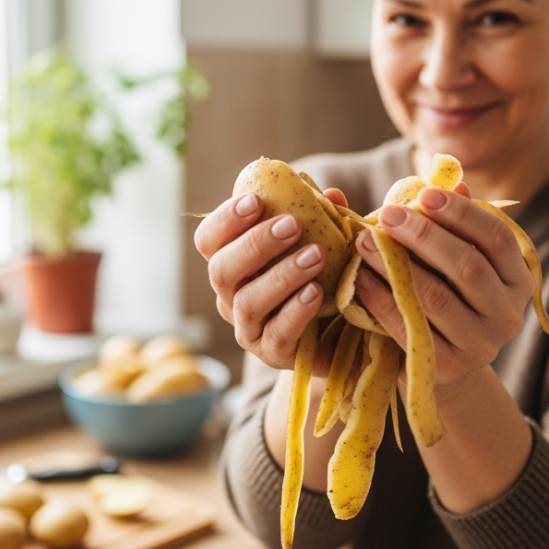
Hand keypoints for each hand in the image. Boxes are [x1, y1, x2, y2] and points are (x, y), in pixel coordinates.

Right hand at [193, 189, 349, 370]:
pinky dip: (296, 311)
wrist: (340, 333)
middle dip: (254, 244)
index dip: (224, 220)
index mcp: (233, 264)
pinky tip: (316, 291)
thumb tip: (333, 195)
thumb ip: (324, 220)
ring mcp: (248, 328)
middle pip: (221, 270)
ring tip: (316, 256)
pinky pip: (277, 334)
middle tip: (292, 225)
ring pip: (248, 302)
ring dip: (281, 275)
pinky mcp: (272, 354)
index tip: (255, 200)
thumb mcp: (323, 244)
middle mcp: (231, 297)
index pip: (208, 241)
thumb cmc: (322, 277)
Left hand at [351, 185, 533, 391]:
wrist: (438, 365)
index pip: (498, 238)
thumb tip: (450, 179)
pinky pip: (410, 326)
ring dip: (396, 264)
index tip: (424, 193)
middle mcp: (508, 315)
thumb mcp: (452, 260)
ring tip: (363, 240)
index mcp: (518, 280)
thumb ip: (453, 224)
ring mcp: (480, 345)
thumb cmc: (444, 295)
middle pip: (468, 267)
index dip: (462, 213)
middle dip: (425, 235)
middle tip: (387, 214)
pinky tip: (361, 278)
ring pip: (437, 297)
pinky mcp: (447, 369)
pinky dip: (382, 300)